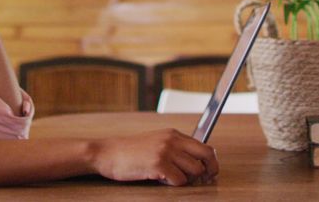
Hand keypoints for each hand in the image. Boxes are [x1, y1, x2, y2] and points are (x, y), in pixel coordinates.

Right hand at [89, 129, 218, 185]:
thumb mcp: (156, 143)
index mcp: (173, 134)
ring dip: (186, 179)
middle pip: (206, 156)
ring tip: (171, 178)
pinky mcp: (158, 164)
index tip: (211, 171)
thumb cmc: (130, 152)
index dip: (211, 161)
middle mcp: (172, 140)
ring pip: (194, 170)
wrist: (107, 153)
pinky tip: (161, 180)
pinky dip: (173, 184)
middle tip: (203, 180)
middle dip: (208, 171)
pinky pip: (179, 180)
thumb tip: (198, 163)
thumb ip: (175, 149)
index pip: (204, 146)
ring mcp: (166, 151)